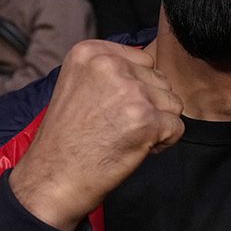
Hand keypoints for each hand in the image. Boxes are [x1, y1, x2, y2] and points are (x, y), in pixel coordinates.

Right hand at [10, 41, 183, 230]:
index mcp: (91, 52)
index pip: (144, 60)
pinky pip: (177, 127)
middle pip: (160, 80)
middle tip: (120, 126)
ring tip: (128, 137)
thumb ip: (113, 72)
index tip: (114, 107)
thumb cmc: (67, 139)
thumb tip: (152, 72)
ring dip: (158, 123)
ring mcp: (130, 92)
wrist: (53, 178)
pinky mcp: (146, 120)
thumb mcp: (78, 85)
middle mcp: (111, 66)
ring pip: (173, 102)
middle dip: (150, 105)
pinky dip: (164, 142)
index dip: (137, 88)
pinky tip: (138, 148)